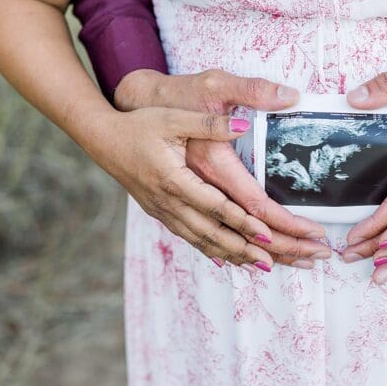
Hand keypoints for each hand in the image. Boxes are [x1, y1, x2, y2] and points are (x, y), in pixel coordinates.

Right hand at [114, 69, 330, 267]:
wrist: (103, 139)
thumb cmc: (140, 125)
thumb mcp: (175, 118)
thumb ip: (210, 124)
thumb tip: (244, 124)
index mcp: (176, 179)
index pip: (218, 207)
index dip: (245, 223)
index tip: (271, 236)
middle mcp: (171, 202)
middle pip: (216, 233)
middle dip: (251, 249)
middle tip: (283, 261)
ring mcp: (165, 211)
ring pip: (204, 240)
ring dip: (236, 255)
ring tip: (266, 266)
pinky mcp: (161, 212)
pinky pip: (191, 237)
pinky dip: (212, 250)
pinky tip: (227, 260)